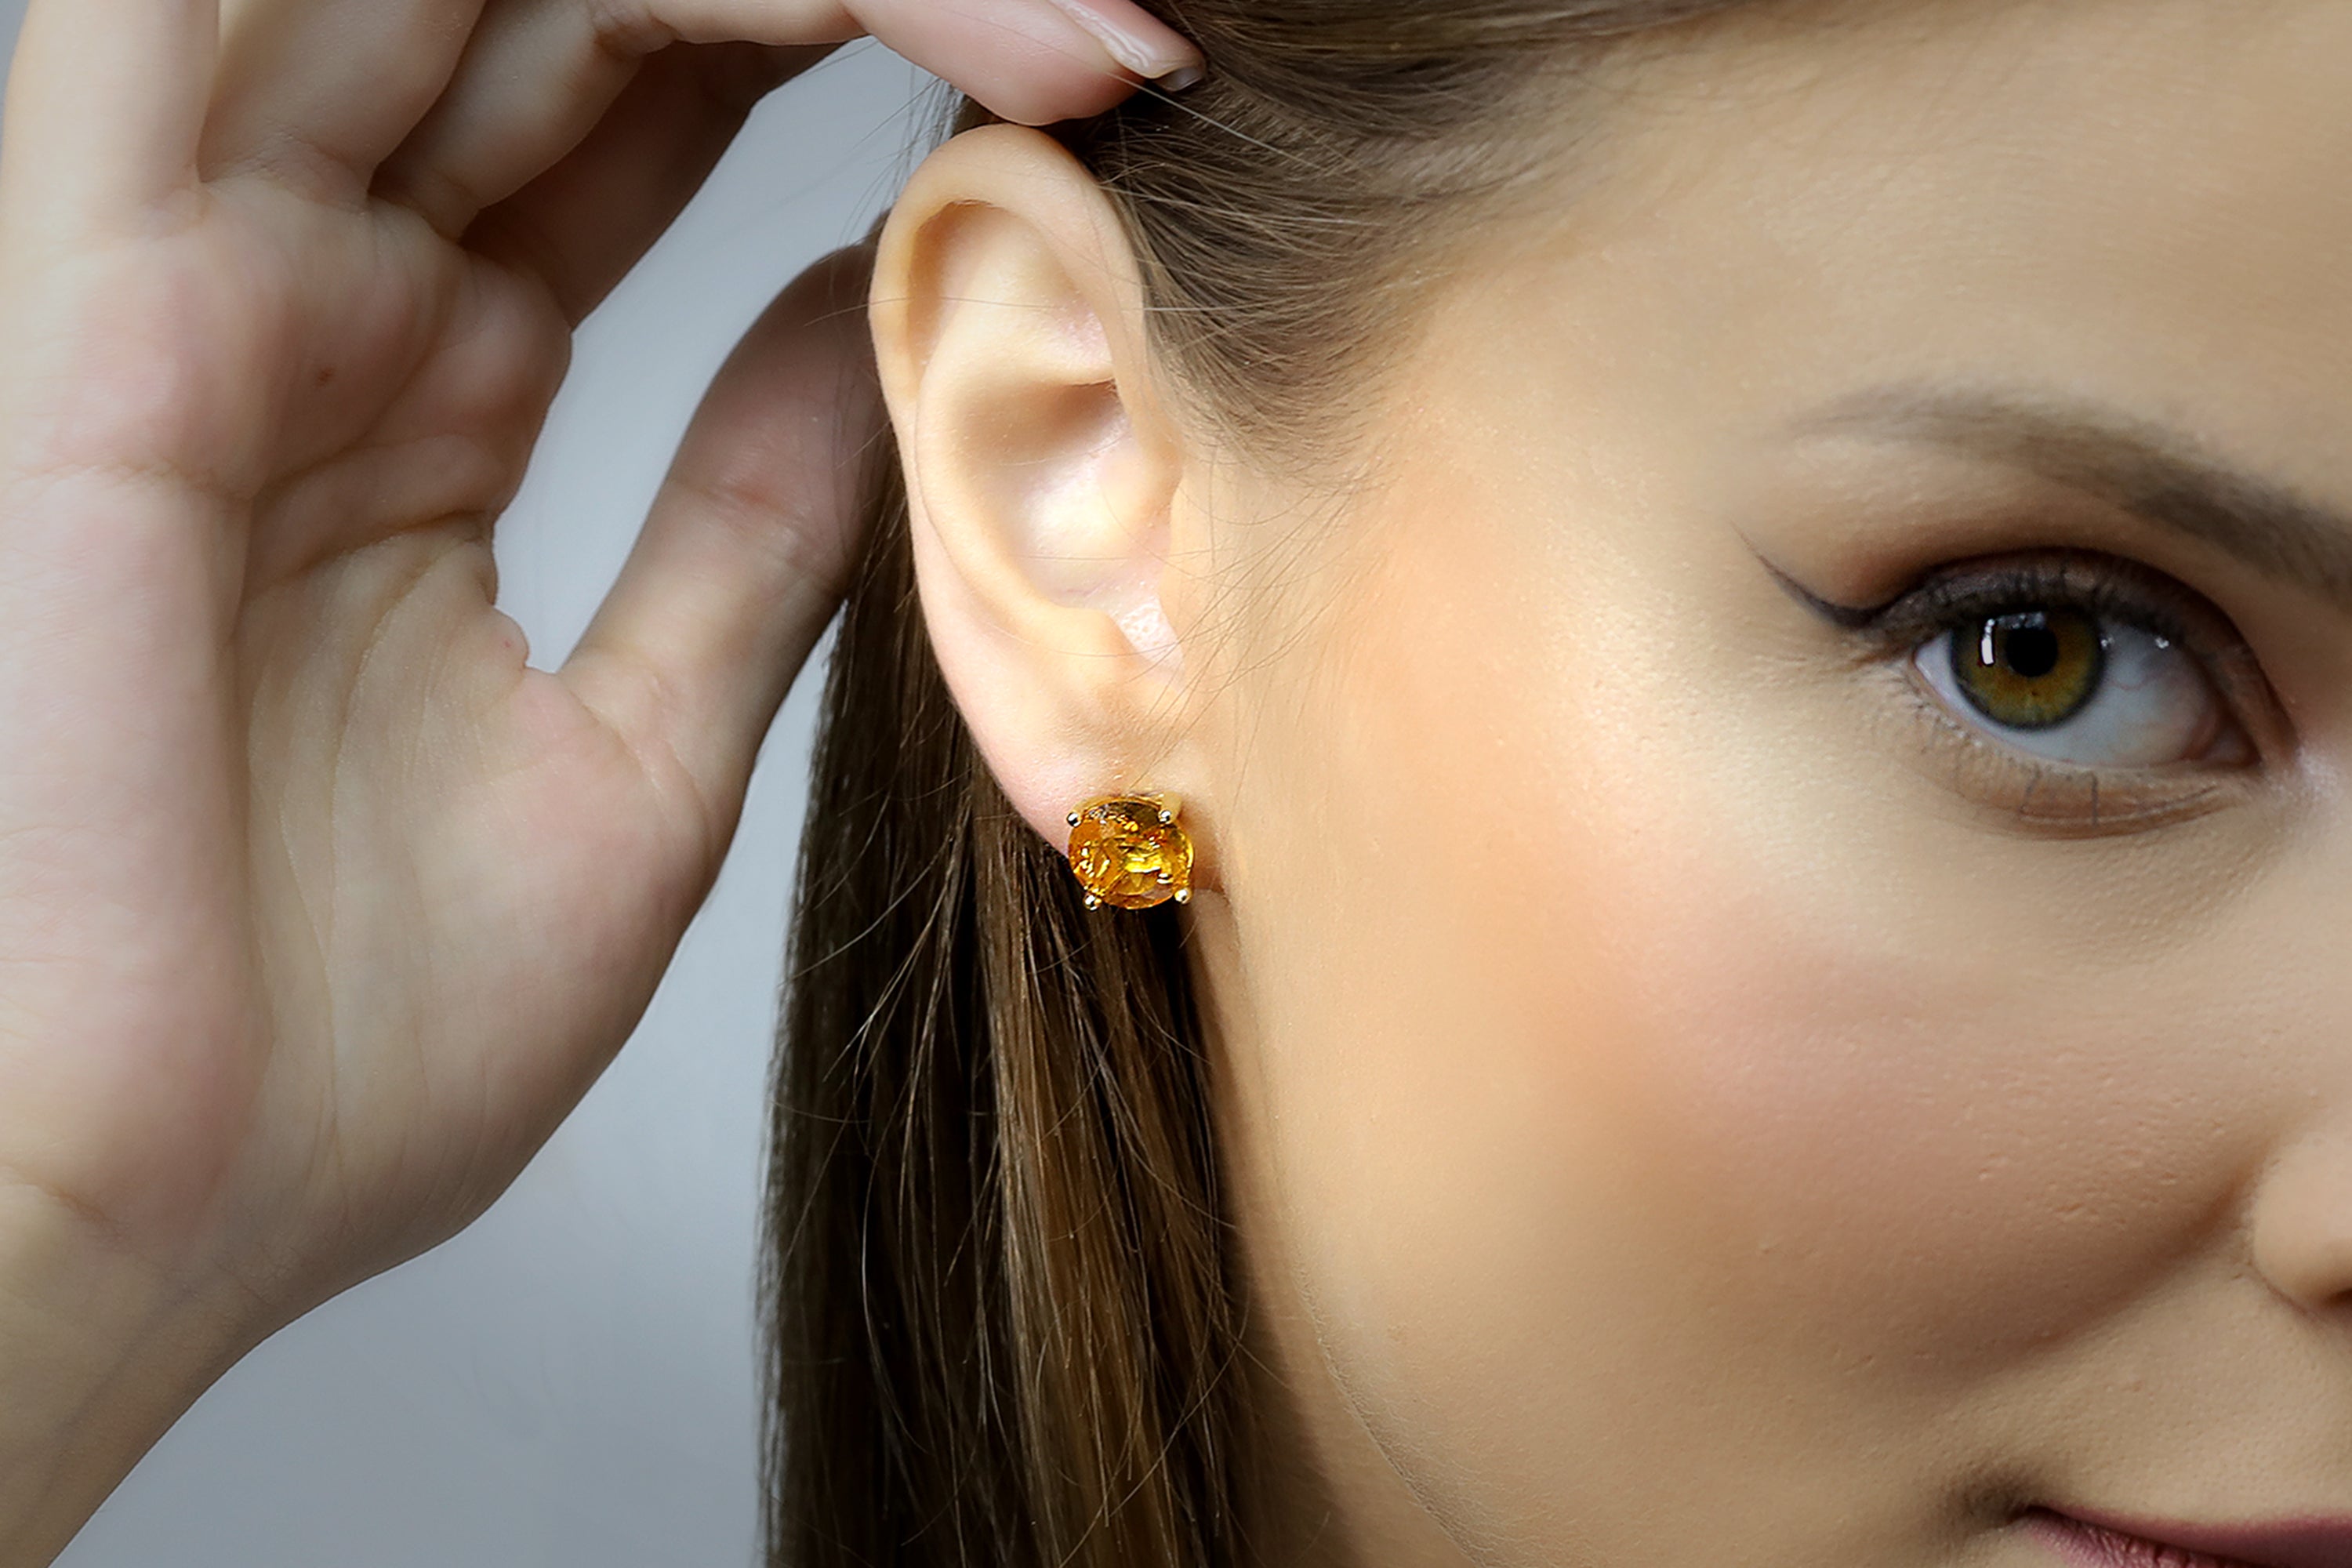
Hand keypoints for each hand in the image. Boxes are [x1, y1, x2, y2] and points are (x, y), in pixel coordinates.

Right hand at [0, 0, 1197, 1555]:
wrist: (130, 1225)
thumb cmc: (322, 1050)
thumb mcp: (628, 754)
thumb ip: (746, 528)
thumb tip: (867, 336)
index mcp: (413, 389)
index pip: (645, 105)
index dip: (873, 48)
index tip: (1108, 80)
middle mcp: (314, 294)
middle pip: (584, 2)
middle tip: (1107, 26)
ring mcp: (206, 270)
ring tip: (1027, 16)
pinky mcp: (105, 284)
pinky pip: (250, 7)